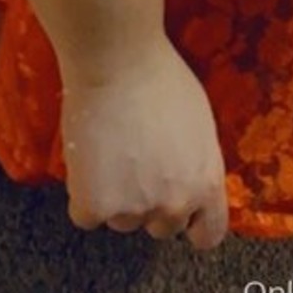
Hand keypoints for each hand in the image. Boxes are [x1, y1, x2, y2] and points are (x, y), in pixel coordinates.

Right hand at [60, 34, 229, 249]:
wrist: (117, 58)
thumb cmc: (160, 76)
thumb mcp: (199, 123)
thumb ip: (195, 162)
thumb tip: (185, 177)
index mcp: (206, 182)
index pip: (209, 233)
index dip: (193, 223)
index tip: (180, 212)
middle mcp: (175, 204)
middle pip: (161, 227)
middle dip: (149, 203)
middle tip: (134, 163)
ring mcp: (135, 208)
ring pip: (121, 221)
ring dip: (114, 197)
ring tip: (109, 149)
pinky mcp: (96, 205)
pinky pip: (85, 215)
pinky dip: (83, 192)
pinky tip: (87, 156)